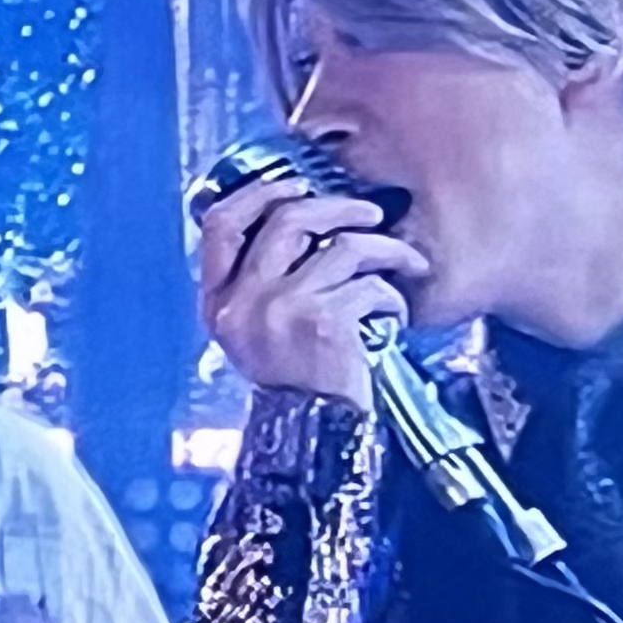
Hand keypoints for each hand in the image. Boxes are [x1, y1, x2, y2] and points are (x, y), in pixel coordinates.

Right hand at [192, 180, 427, 415]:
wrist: (313, 436)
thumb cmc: (295, 383)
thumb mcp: (255, 333)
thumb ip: (259, 283)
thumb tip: (298, 219)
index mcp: (217, 302)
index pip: (221, 225)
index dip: (259, 194)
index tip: (296, 186)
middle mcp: (241, 302)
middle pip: (287, 220)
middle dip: (338, 207)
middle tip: (370, 214)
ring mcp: (280, 311)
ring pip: (341, 247)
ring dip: (384, 248)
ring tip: (404, 260)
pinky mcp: (323, 324)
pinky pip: (369, 285)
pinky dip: (393, 295)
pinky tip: (397, 311)